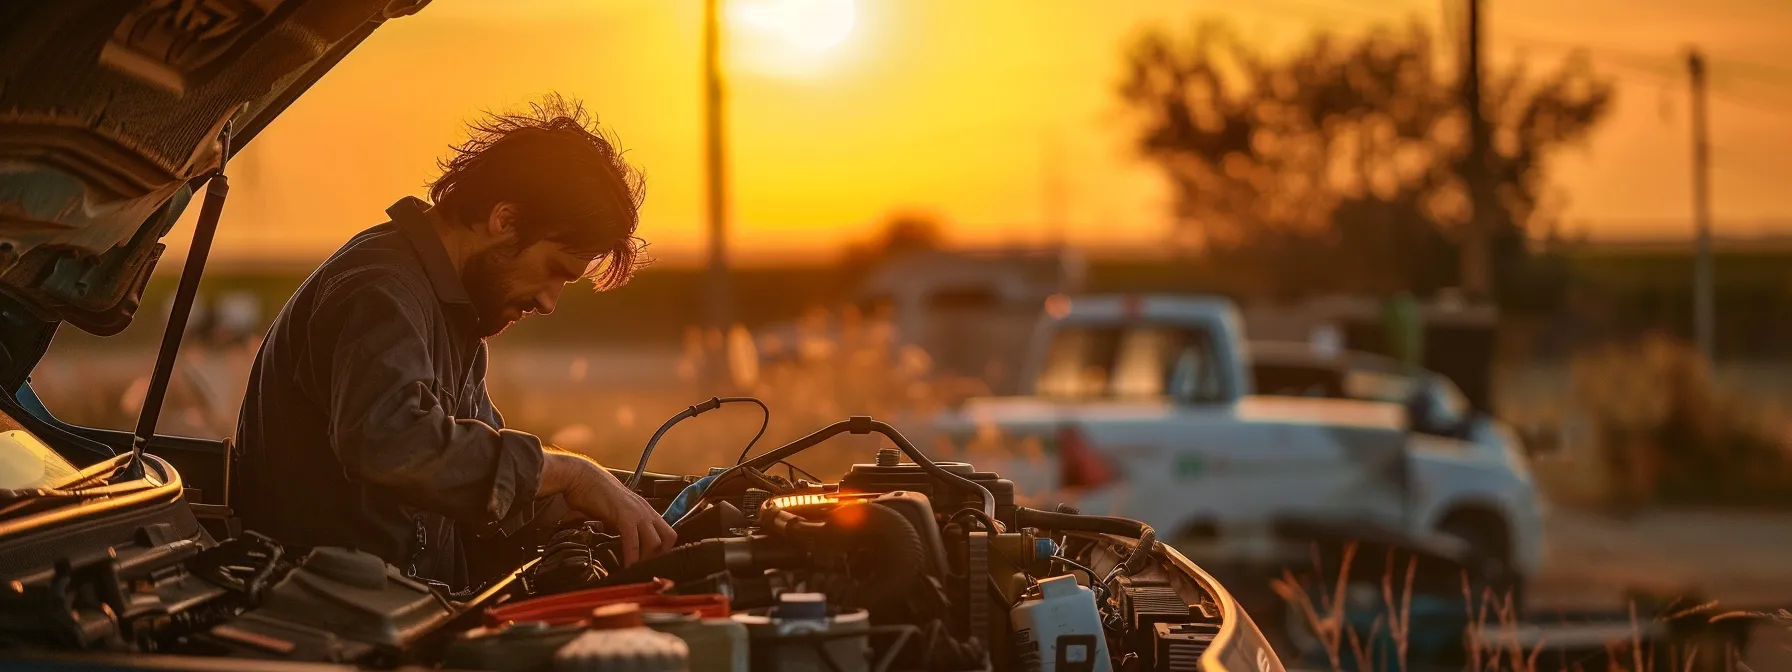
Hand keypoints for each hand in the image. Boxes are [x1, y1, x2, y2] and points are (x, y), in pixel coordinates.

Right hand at [541, 452, 675, 565]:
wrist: (580, 476)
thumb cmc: (593, 493)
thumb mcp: (614, 511)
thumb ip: (621, 525)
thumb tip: (620, 542)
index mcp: (645, 509)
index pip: (667, 533)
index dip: (663, 550)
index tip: (653, 563)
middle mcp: (646, 510)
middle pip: (668, 538)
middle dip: (660, 557)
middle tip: (647, 570)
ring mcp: (637, 512)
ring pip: (655, 542)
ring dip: (646, 560)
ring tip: (636, 572)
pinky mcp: (623, 516)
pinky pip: (633, 541)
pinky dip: (632, 558)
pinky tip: (626, 568)